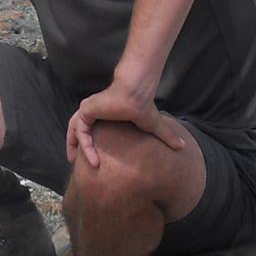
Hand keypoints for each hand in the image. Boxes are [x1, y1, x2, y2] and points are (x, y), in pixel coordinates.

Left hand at [65, 81, 186, 168]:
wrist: (137, 93)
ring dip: (73, 145)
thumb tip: (183, 147)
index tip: (90, 159)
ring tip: (74, 161)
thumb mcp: (154, 127)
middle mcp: (93, 110)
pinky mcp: (87, 110)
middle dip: (72, 144)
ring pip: (74, 130)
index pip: (88, 128)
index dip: (86, 143)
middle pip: (76, 129)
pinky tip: (93, 160)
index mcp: (103, 113)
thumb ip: (166, 137)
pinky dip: (84, 146)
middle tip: (72, 160)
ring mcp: (88, 109)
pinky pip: (80, 131)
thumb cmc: (143, 106)